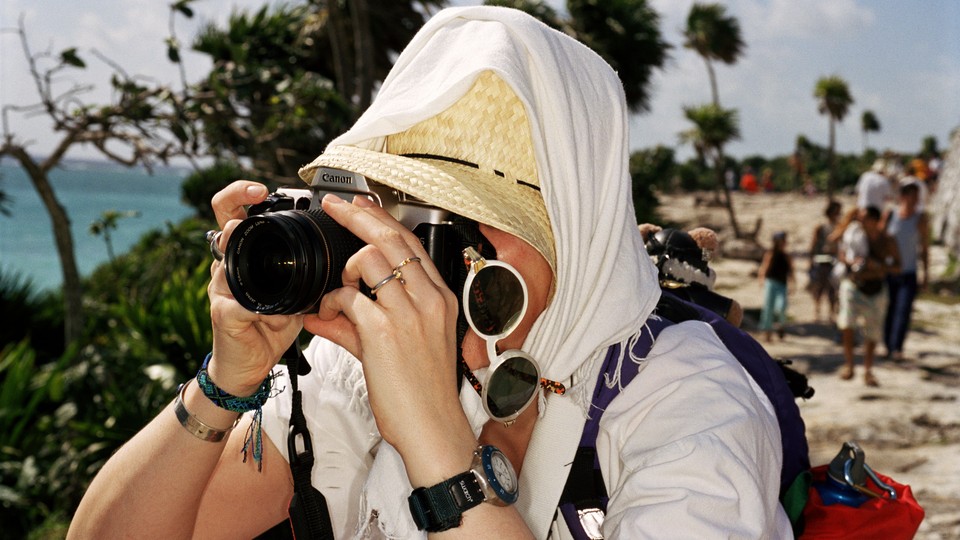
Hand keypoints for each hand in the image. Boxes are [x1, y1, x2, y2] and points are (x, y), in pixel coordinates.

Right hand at [207, 181, 304, 395]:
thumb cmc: (270, 328)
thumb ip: (308, 273)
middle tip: (255, 194)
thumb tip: (341, 253)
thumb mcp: (296, 294)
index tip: (264, 188)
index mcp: (249, 258)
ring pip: (227, 259)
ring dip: (242, 248)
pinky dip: (254, 306)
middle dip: (234, 200)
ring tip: (249, 239)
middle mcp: (231, 267)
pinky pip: (235, 304)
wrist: (249, 367)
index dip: (245, 195)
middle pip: (223, 222)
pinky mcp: (222, 314)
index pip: (239, 215)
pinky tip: (268, 311)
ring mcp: (222, 289)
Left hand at [303, 195, 472, 464]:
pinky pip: (348, 298)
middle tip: (335, 206)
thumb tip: (324, 312)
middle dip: (359, 216)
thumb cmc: (423, 392)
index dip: (383, 220)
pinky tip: (324, 317)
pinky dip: (330, 303)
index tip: (361, 206)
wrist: (433, 428)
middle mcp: (429, 299)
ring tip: (335, 293)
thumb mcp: (400, 348)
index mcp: (440, 299)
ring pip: (368, 259)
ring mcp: (409, 313)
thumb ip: (359, 324)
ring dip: (343, 270)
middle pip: (391, 239)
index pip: (412, 245)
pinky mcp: (385, 331)